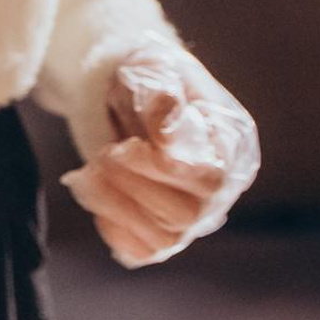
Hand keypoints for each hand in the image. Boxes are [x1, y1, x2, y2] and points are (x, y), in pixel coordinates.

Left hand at [62, 44, 258, 265]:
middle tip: (104, 155)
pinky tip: (94, 194)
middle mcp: (221, 189)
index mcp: (233, 147)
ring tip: (86, 171)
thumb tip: (165, 123)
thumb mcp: (155, 69)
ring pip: (164, 237)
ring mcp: (193, 215)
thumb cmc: (148, 77)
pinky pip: (142, 251)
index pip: (211, 179)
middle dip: (133, 186)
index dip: (163, 169)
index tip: (126, 145)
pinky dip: (113, 229)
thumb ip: (161, 94)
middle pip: (187, 214)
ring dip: (115, 205)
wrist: (126, 91)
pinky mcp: (160, 230)